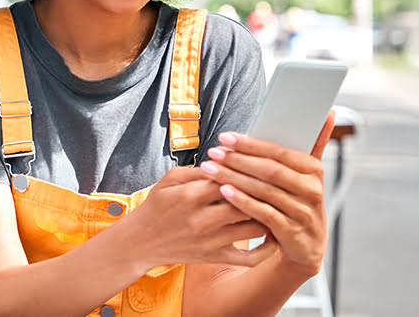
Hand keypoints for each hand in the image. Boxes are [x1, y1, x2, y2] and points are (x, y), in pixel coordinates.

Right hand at [126, 166, 275, 269]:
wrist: (140, 241)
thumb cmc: (157, 206)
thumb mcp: (170, 179)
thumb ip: (197, 169)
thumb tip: (224, 160)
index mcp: (191, 194)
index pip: (229, 177)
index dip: (246, 170)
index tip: (256, 164)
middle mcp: (203, 219)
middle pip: (245, 202)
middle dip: (262, 191)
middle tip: (276, 184)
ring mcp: (210, 240)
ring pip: (253, 227)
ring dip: (268, 216)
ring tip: (278, 205)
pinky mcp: (214, 257)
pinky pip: (249, 257)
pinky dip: (266, 249)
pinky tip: (274, 236)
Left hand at [198, 110, 334, 275]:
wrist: (306, 246)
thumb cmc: (298, 202)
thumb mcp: (306, 175)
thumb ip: (313, 144)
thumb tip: (328, 113)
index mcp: (314, 170)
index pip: (279, 152)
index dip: (250, 144)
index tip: (226, 137)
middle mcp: (312, 190)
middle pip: (269, 170)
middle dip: (238, 159)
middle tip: (214, 152)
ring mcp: (303, 212)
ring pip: (264, 190)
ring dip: (234, 178)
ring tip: (211, 169)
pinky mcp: (292, 232)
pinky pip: (263, 213)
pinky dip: (242, 201)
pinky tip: (224, 192)